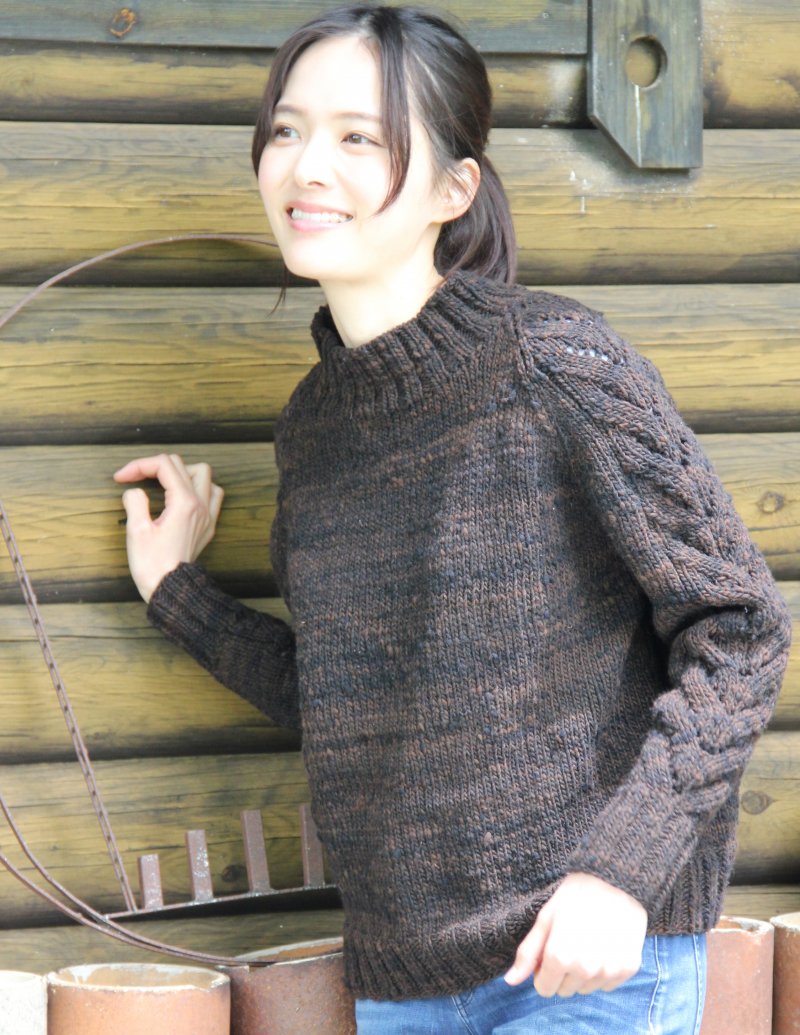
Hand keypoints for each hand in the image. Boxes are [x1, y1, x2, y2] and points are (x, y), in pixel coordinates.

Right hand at [113, 453, 223, 602]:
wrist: (171, 589)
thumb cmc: (153, 565)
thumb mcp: (136, 530)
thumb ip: (135, 501)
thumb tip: (134, 491)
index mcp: (184, 503)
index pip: (163, 465)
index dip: (138, 465)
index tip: (121, 478)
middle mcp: (200, 505)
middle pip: (181, 465)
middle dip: (155, 466)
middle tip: (134, 478)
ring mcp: (207, 515)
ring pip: (203, 475)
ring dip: (181, 472)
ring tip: (161, 481)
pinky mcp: (207, 525)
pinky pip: (212, 494)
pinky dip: (198, 487)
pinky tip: (182, 495)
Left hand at [504, 872, 646, 997]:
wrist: (617, 879)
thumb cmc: (576, 894)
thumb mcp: (546, 917)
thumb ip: (528, 952)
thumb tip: (510, 981)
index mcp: (560, 957)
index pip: (544, 989)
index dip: (542, 971)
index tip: (549, 952)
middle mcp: (585, 969)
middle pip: (565, 990)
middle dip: (562, 972)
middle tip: (569, 942)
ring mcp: (609, 971)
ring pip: (586, 989)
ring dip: (583, 973)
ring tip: (588, 941)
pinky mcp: (629, 968)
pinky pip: (608, 984)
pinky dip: (603, 971)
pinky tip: (604, 946)